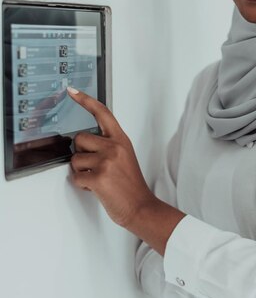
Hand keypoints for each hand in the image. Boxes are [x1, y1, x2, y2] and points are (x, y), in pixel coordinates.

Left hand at [67, 87, 153, 228]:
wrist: (140, 206)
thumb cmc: (131, 185)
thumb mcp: (124, 156)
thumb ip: (108, 144)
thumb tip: (84, 141)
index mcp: (121, 139)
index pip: (101, 113)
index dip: (85, 100)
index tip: (72, 91)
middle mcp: (114, 147)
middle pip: (79, 139)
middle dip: (81, 153)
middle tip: (95, 166)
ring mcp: (107, 161)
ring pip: (75, 159)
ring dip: (81, 171)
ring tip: (98, 178)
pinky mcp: (99, 177)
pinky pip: (76, 177)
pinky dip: (82, 184)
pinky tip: (96, 187)